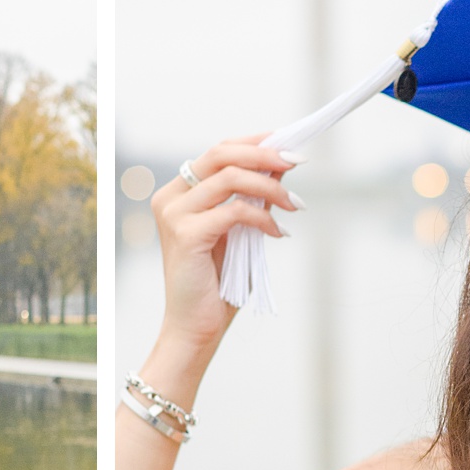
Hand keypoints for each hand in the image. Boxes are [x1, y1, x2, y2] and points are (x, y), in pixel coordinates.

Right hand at [147, 137, 301, 355]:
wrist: (196, 326)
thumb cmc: (218, 281)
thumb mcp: (240, 230)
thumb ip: (253, 197)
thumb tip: (280, 163)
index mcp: (180, 192)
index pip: (219, 151)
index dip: (256, 143)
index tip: (289, 145)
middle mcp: (171, 197)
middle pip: (221, 154)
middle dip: (265, 154)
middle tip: (298, 161)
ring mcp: (174, 214)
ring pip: (230, 178)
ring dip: (271, 187)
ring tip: (295, 203)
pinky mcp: (185, 234)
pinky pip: (234, 211)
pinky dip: (263, 218)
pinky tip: (279, 232)